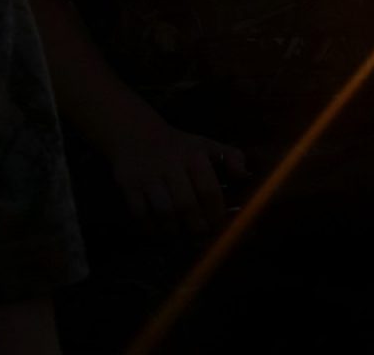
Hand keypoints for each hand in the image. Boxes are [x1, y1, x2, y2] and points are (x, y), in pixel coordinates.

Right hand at [107, 119, 248, 236]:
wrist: (135, 134)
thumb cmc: (177, 145)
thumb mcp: (205, 144)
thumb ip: (231, 156)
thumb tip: (245, 174)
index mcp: (193, 155)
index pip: (209, 190)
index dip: (216, 214)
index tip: (221, 228)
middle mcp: (170, 164)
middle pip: (186, 205)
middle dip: (197, 227)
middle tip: (202, 238)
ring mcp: (147, 175)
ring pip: (164, 212)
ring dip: (175, 231)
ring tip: (182, 239)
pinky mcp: (128, 185)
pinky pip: (141, 213)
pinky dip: (152, 228)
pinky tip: (160, 232)